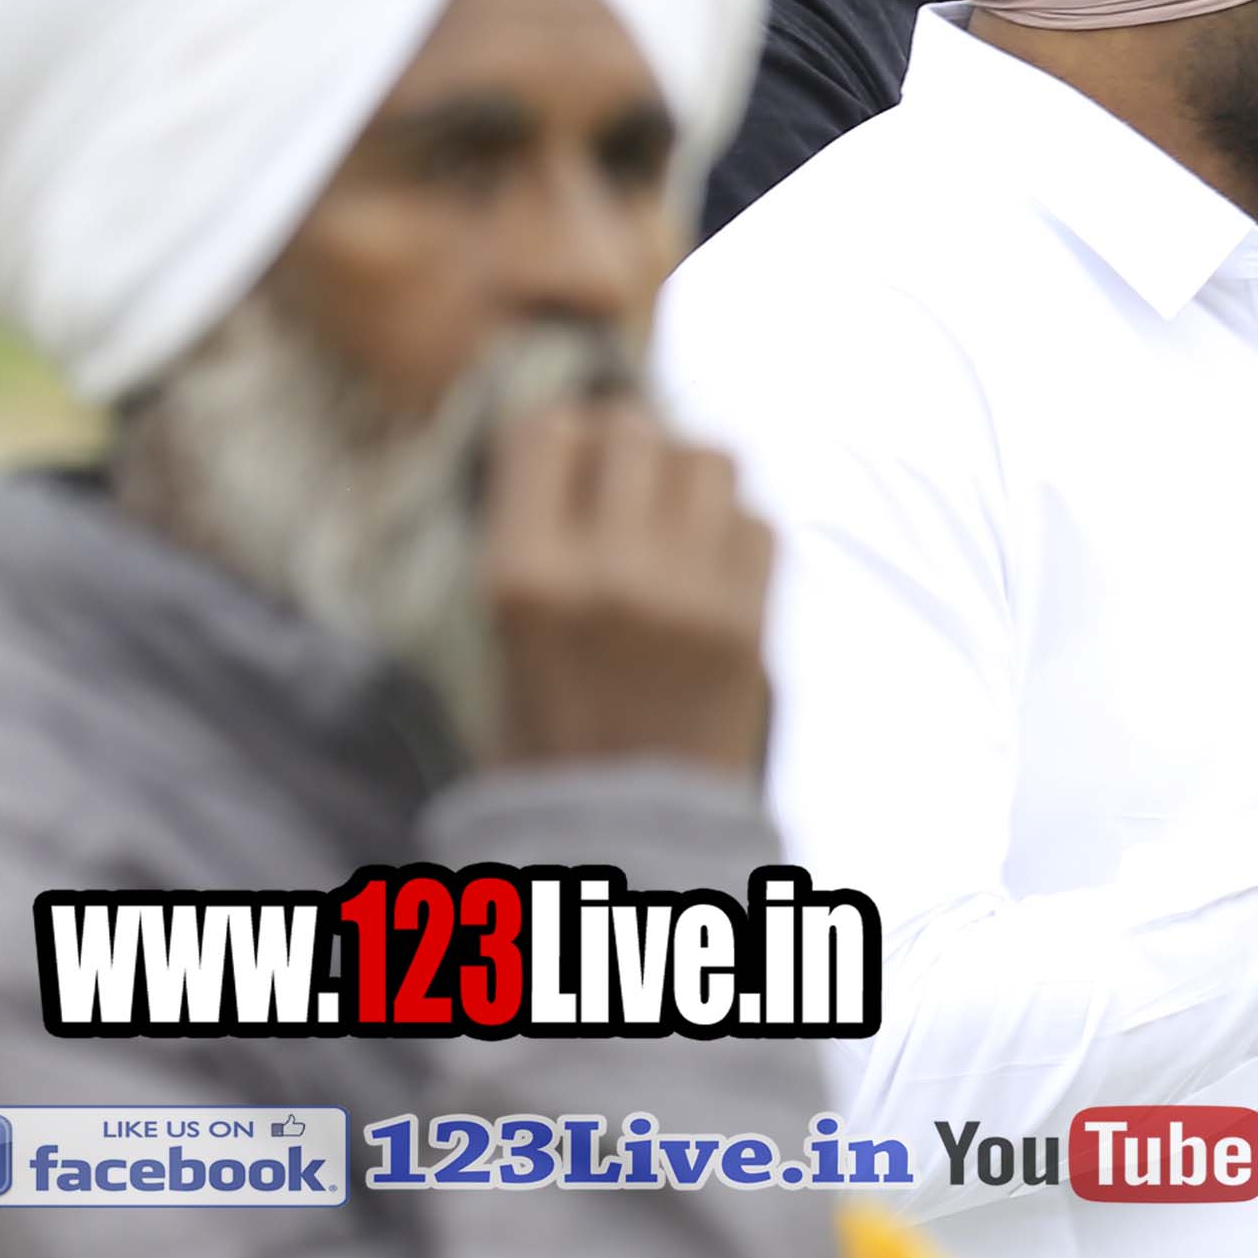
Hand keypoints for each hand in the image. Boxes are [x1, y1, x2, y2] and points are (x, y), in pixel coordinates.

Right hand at [482, 394, 774, 773]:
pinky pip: (760, 523)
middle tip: (625, 481)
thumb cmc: (543, 723)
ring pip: (712, 458)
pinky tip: (709, 565)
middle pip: (637, 430)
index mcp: (521, 574)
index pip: (548, 430)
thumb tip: (581, 428)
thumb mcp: (497, 623)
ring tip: (672, 514)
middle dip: (630, 444)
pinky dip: (736, 529)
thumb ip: (535, 526)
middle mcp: (608, 572)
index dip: (563, 434)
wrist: (617, 829)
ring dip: (691, 473)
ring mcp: (689, 596)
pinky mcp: (751, 622)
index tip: (569, 456)